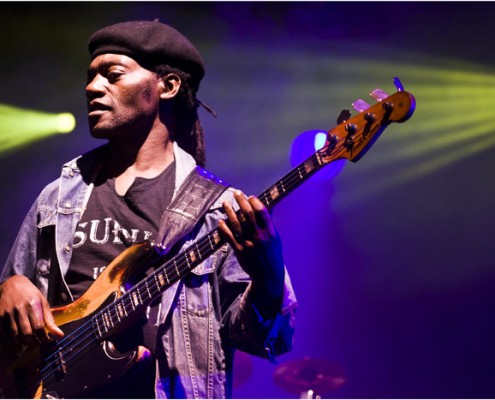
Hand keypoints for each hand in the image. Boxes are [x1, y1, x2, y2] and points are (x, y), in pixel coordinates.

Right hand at [0, 275, 63, 350]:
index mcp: (33, 305)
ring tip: (29, 344)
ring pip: (15, 336)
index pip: (39, 327)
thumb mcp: (43, 303)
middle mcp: (19, 309)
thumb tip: (60, 335)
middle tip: (38, 343)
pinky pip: (4, 335)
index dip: (44, 338)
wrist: (12, 284)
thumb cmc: (31, 295)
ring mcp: (7, 314)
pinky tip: (17, 344)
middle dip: (34, 342)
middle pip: (26, 333)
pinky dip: (11, 343)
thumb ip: (50, 320)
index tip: (47, 341)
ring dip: (23, 344)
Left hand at [218, 191, 284, 315]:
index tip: (250, 196)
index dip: (255, 202)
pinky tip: (221, 221)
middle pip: (248, 214)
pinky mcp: (239, 251)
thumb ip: (269, 225)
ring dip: (229, 211)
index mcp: (270, 233)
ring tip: (225, 203)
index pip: (262, 212)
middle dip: (241, 201)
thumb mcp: (276, 239)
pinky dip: (224, 227)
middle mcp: (259, 237)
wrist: (268, 275)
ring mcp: (248, 244)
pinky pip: (229, 236)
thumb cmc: (273, 256)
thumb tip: (264, 210)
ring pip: (236, 223)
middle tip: (236, 193)